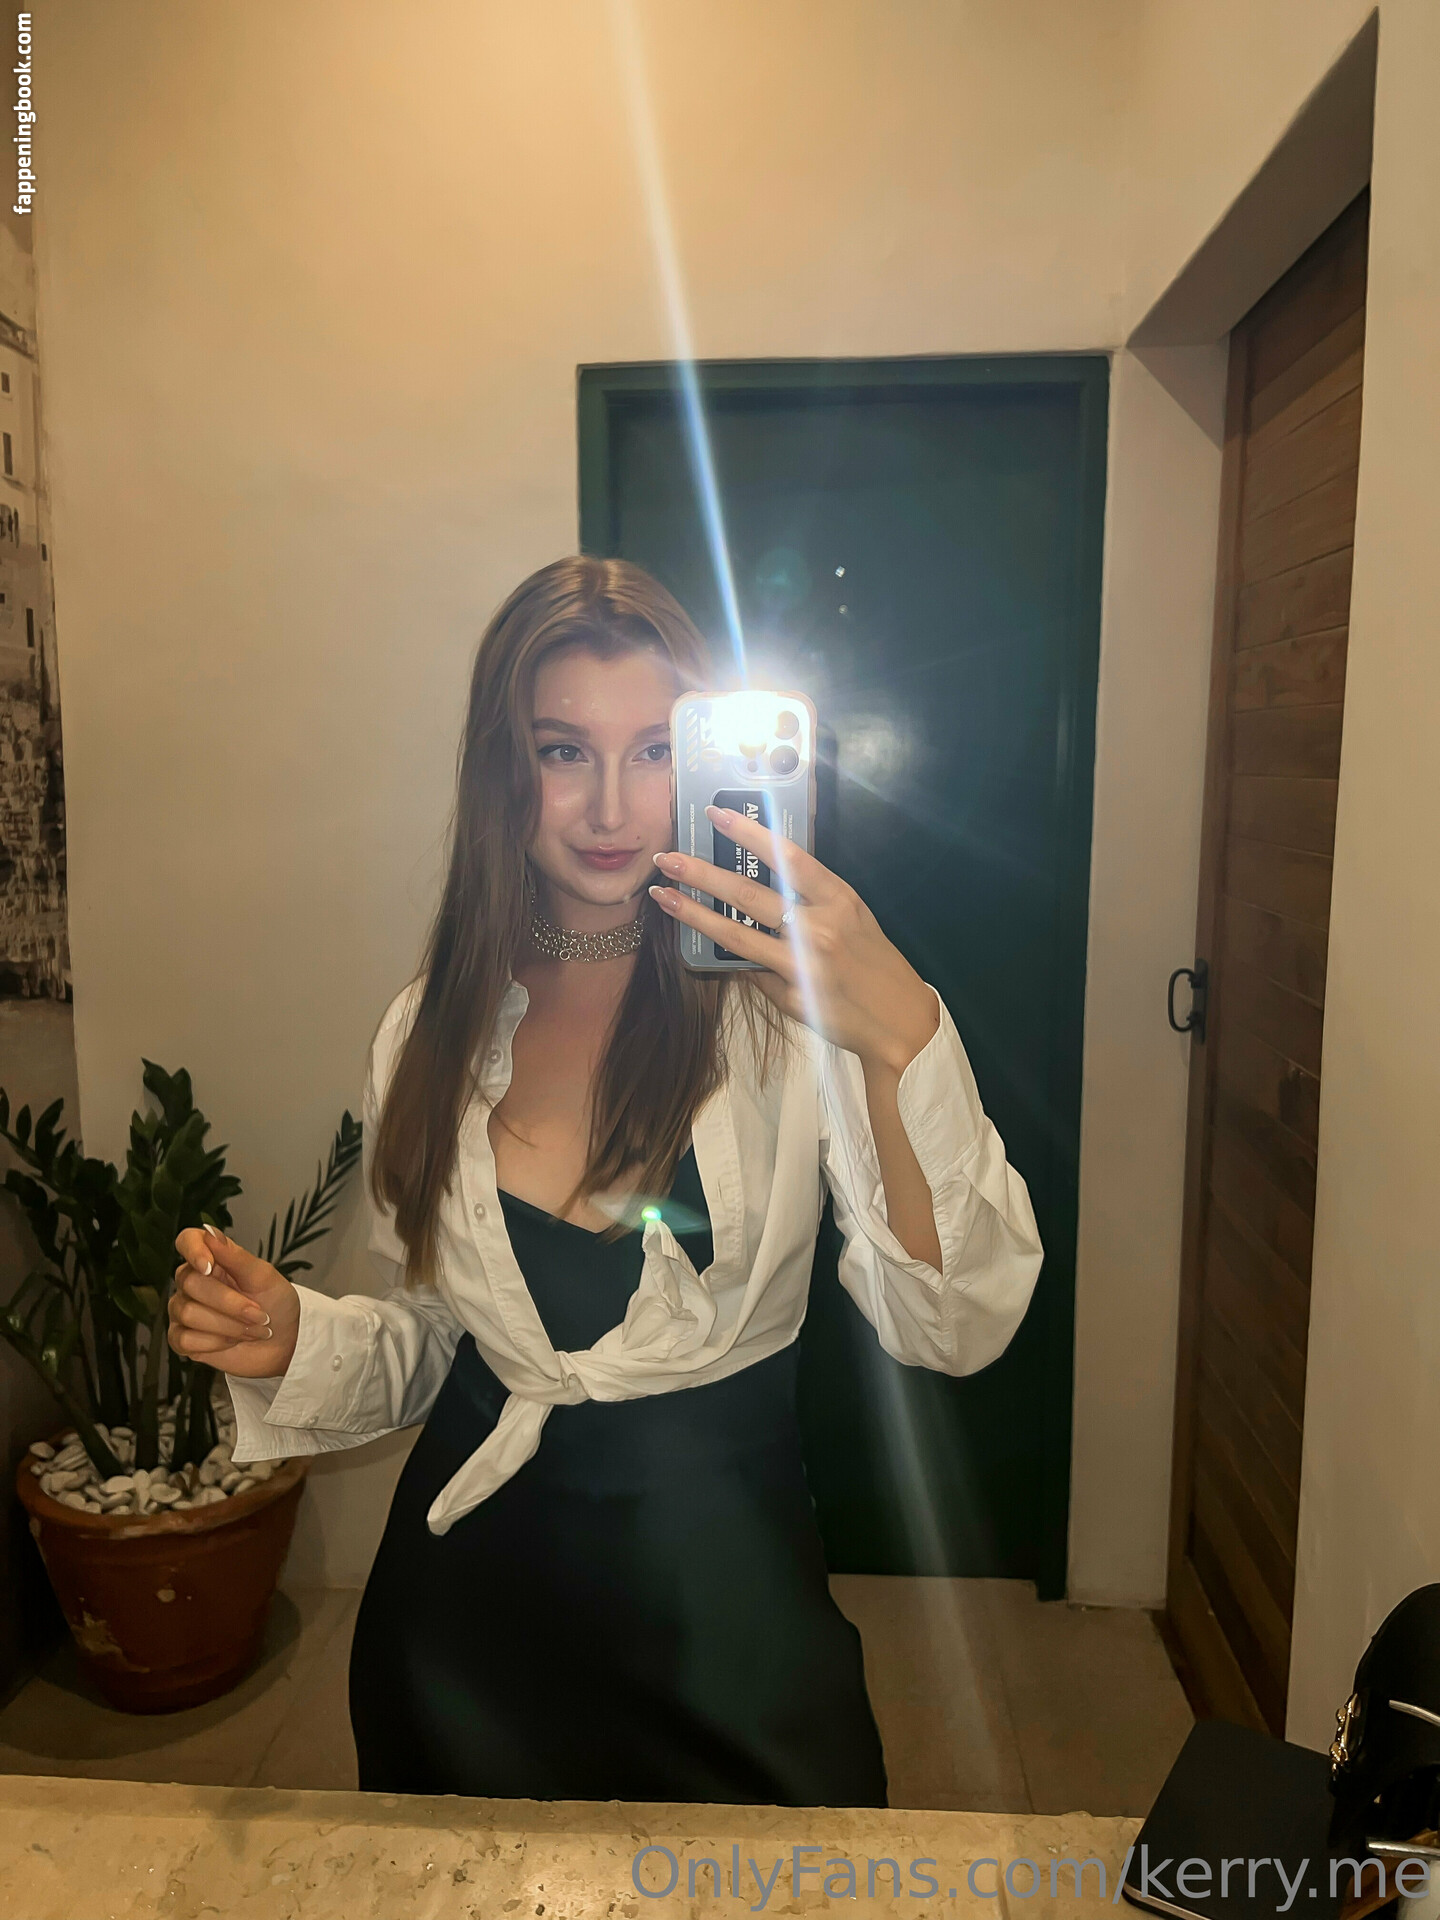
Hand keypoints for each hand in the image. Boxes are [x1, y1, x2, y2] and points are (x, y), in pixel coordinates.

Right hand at [168, 1225, 299, 1377]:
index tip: (210, 1267)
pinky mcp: (181, 1339)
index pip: (187, 1241)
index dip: (193, 1251)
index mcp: (212, 1259)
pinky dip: (216, 1343)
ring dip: (229, 1326)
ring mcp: (183, 1310)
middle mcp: (192, 1282)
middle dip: (232, 1304)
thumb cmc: (275, 1303)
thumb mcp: (263, 1276)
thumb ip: (235, 1256)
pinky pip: (184, 1339)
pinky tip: (232, 1341)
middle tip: (259, 1314)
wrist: (284, 1340)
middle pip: (191, 1283)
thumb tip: (209, 1231)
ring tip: (251, 1328)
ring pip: (188, 1313)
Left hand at [650, 806, 940, 1074]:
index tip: (714, 815)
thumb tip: (757, 890)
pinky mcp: (791, 996)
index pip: (787, 857)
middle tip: (666, 858)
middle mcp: (819, 926)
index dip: (747, 834)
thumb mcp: (853, 919)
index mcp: (837, 898)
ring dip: (693, 913)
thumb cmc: (875, 964)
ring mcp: (803, 963)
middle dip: (702, 873)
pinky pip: (750, 973)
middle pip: (748, 893)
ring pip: (735, 934)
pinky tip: (696, 949)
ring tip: (663, 895)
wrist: (901, 1021)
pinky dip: (726, 960)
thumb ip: (811, 902)